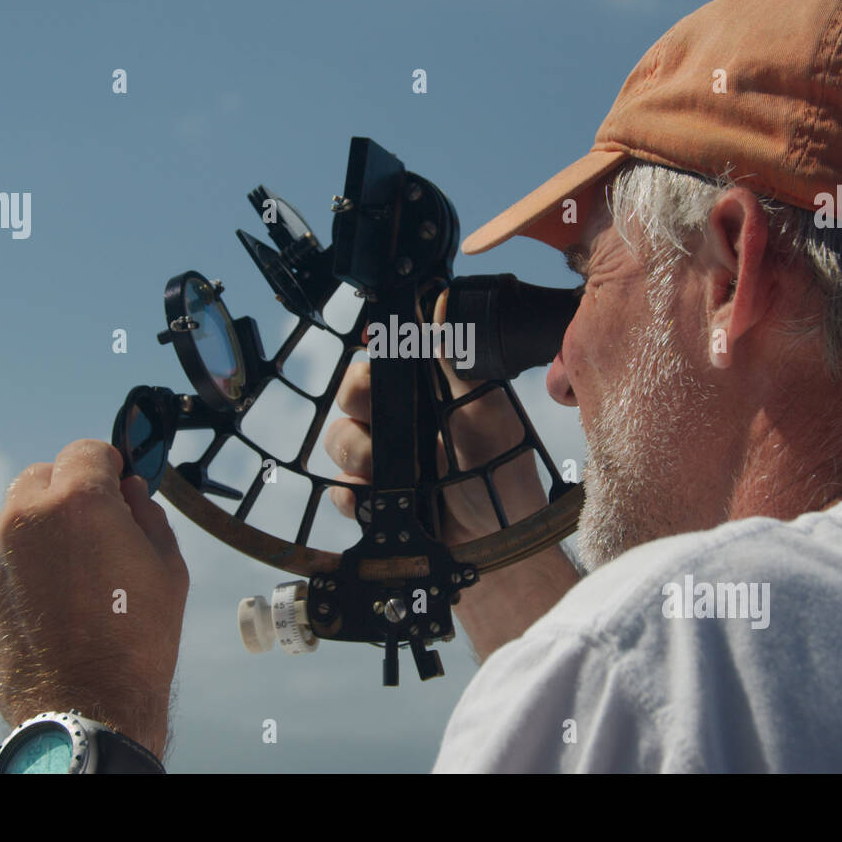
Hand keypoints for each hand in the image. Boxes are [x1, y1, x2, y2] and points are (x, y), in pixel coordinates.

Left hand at [0, 439, 187, 760]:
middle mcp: (25, 517)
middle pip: (44, 475)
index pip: (86, 451)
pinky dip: (26, 561)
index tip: (119, 484)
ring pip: (18, 515)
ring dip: (44, 525)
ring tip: (74, 571)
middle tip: (97, 527)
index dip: (109, 465)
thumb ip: (146, 514)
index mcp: (78, 502)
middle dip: (70, 490)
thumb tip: (129, 492)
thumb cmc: (137, 638)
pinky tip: (52, 599)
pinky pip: (4, 554)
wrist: (85, 707)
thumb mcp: (167, 566)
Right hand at [323, 291, 547, 543]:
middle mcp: (400, 421)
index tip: (372, 344)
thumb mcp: (485, 407)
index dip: (373, 349)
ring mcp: (383, 461)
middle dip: (357, 397)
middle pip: (350, 392)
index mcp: (426, 392)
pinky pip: (340, 490)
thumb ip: (457, 357)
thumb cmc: (502, 471)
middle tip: (380, 412)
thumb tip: (440, 298)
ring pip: (339, 438)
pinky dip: (355, 496)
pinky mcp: (372, 502)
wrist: (499, 543)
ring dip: (359, 452)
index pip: (384, 357)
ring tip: (396, 470)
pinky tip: (380, 501)